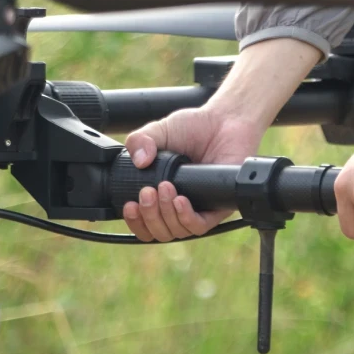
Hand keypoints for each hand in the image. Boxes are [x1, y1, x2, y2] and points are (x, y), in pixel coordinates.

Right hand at [122, 36, 322, 241]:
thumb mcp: (158, 131)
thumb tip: (138, 161)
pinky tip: (180, 200)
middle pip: (159, 232)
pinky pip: (199, 226)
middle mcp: (178, 206)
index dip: (135, 221)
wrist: (223, 121)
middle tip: (147, 193)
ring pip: (177, 231)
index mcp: (160, 195)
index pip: (144, 224)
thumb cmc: (193, 128)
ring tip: (165, 188)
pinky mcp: (218, 207)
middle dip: (149, 216)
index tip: (130, 205)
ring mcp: (198, 208)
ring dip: (166, 214)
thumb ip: (139, 140)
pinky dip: (186, 217)